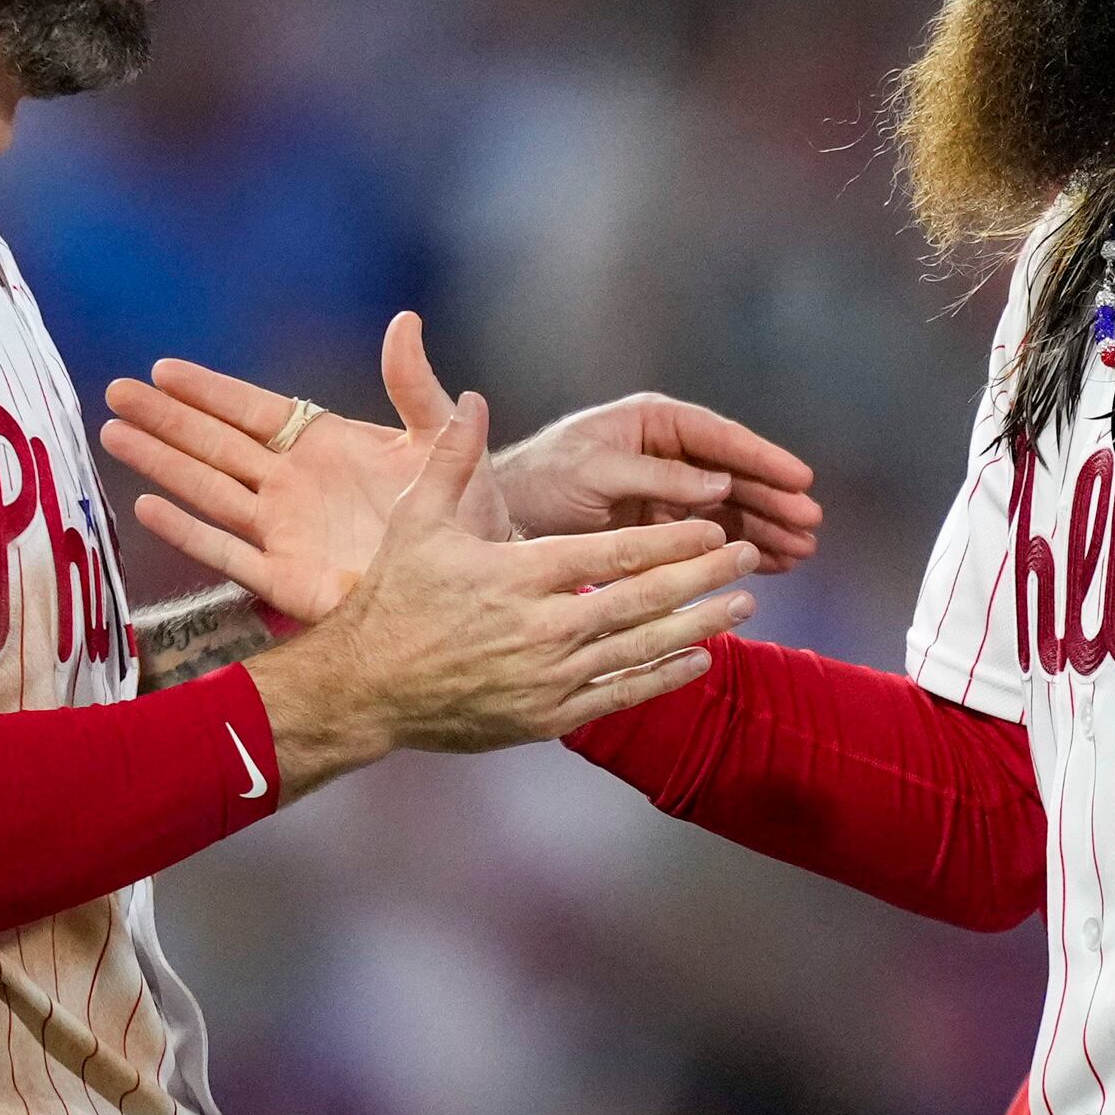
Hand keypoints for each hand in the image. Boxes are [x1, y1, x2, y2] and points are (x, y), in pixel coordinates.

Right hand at [239, 392, 753, 791]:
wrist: (364, 687)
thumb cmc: (393, 597)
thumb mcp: (417, 519)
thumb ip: (453, 459)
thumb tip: (472, 398)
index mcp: (519, 575)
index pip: (615, 554)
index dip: (672, 540)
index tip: (714, 526)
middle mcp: (542, 628)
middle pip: (644, 599)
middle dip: (704, 576)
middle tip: (749, 555)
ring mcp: (548, 678)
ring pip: (643, 648)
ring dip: (701, 624)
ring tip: (745, 602)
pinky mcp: (548, 717)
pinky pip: (621, 694)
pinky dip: (665, 676)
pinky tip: (702, 658)